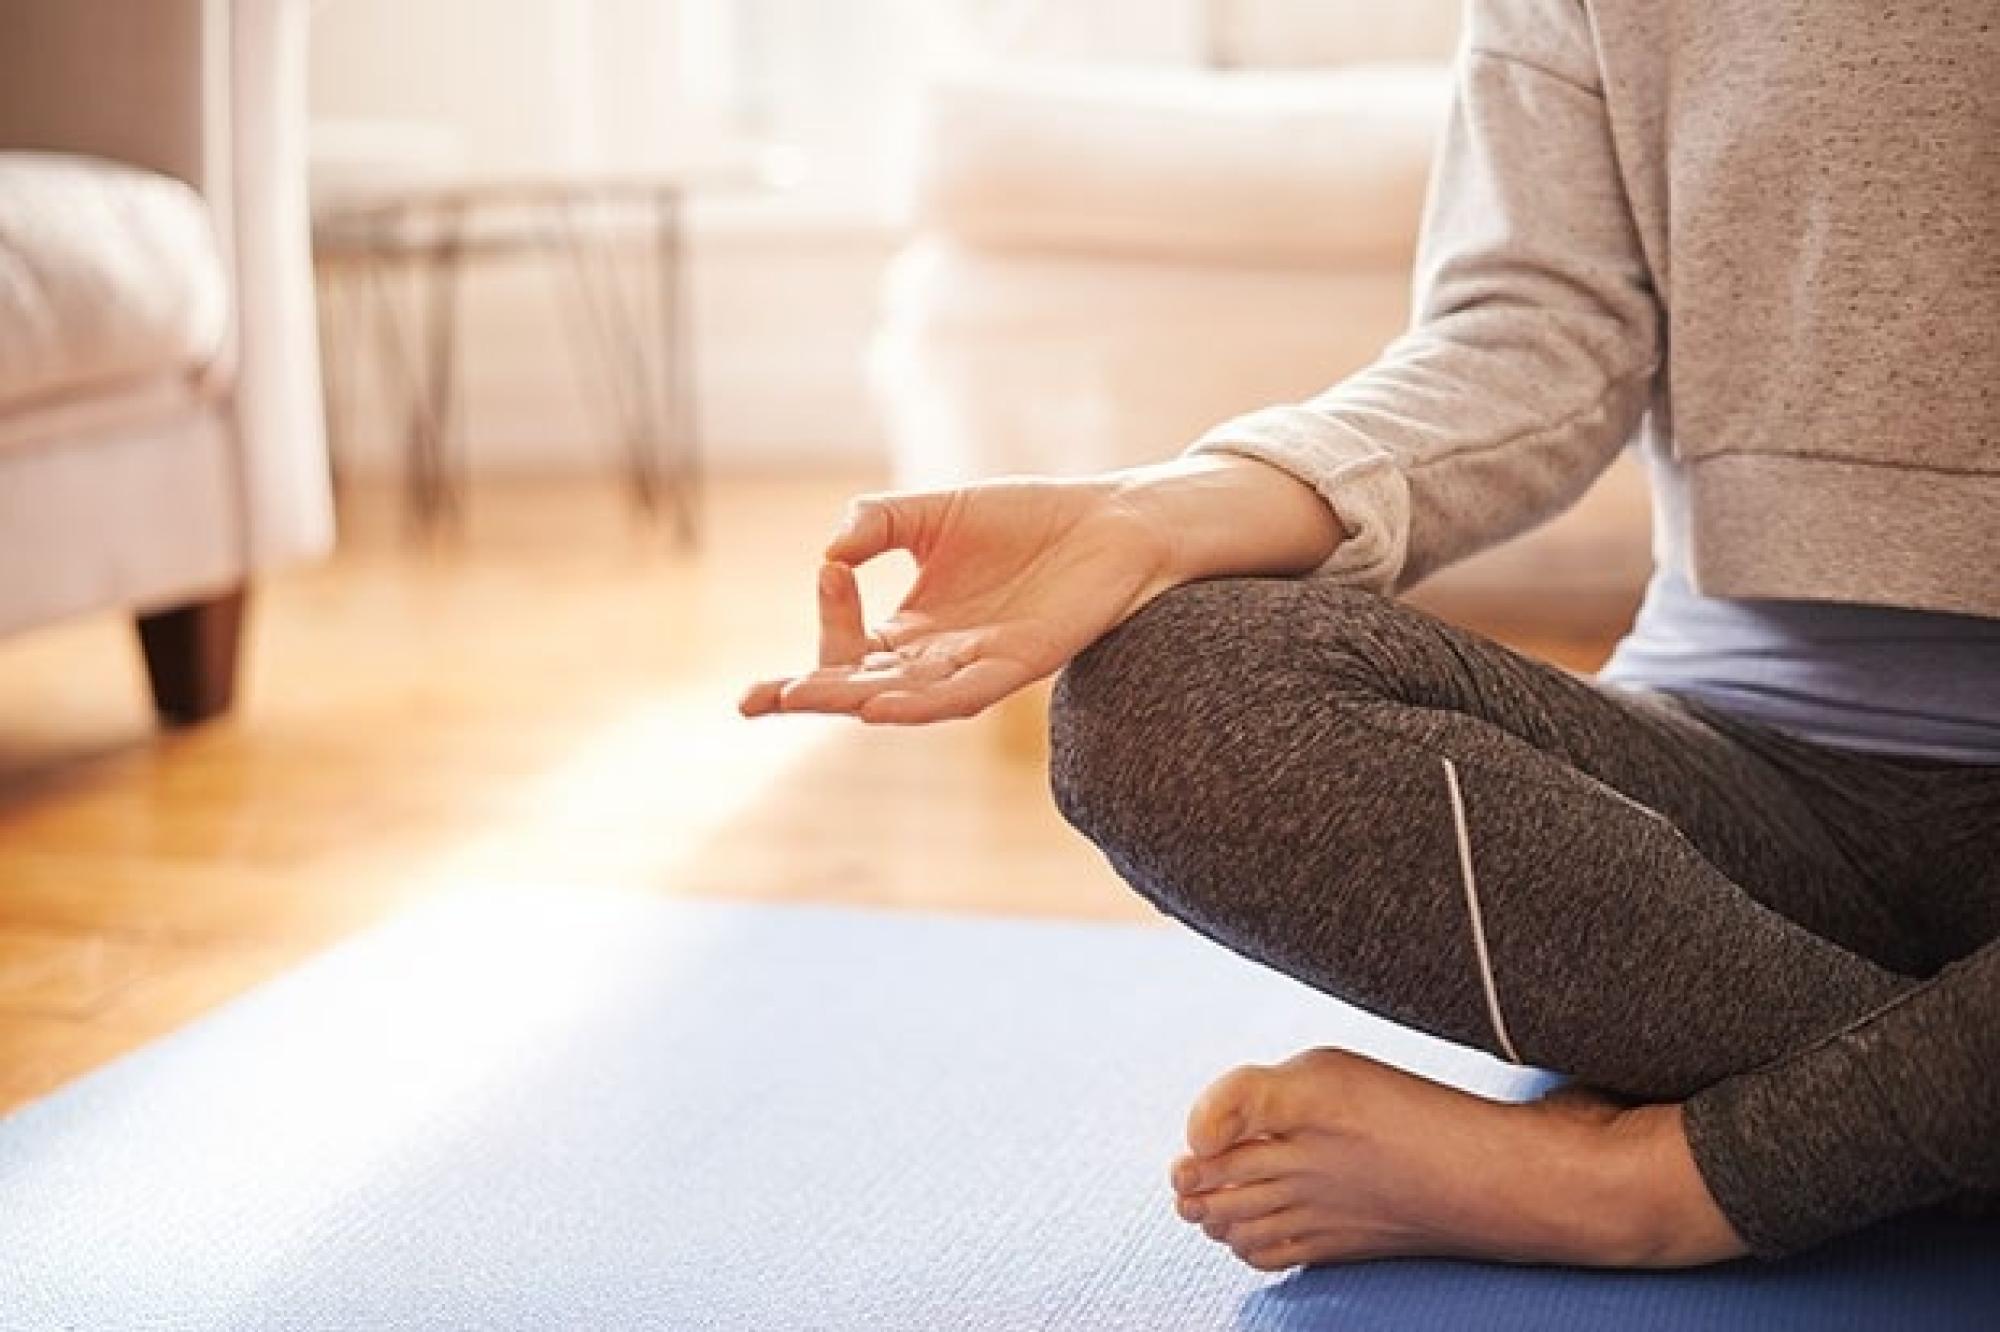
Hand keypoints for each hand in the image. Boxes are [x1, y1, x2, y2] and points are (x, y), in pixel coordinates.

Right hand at [738, 476, 1179, 724]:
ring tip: (799, 701)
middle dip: (808, 694)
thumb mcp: (933, 512)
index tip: (829, 571)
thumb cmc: (1029, 520)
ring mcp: (977, 666)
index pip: (850, 646)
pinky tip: (878, 705)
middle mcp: (940, 658)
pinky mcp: (1019, 664)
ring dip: (851, 701)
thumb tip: (829, 553)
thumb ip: (876, 524)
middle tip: (755, 700)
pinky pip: (962, 694)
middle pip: (862, 686)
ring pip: (903, 697)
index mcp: (916, 629)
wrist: (1113, 521)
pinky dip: (918, 702)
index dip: (827, 617)